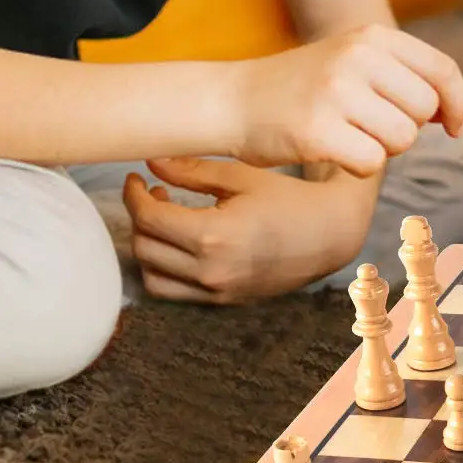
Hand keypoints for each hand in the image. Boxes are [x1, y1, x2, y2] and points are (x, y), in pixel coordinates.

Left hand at [122, 156, 376, 302]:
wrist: (329, 235)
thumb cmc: (289, 199)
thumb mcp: (241, 178)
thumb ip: (192, 172)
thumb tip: (151, 162)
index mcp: (214, 236)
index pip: (149, 218)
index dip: (134, 195)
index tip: (137, 179)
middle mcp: (211, 271)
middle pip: (144, 248)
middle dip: (140, 217)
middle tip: (153, 193)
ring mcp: (217, 291)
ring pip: (153, 278)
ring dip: (149, 248)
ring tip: (165, 221)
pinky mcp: (223, 301)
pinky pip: (176, 293)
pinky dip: (166, 269)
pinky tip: (182, 243)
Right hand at [235, 24, 462, 173]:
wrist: (233, 100)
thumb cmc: (305, 88)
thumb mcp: (354, 60)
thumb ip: (405, 76)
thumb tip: (455, 113)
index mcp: (372, 36)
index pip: (442, 71)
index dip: (458, 103)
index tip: (454, 125)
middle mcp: (357, 57)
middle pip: (425, 110)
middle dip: (408, 128)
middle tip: (372, 126)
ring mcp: (336, 93)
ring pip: (403, 139)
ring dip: (383, 148)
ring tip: (349, 135)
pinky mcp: (318, 131)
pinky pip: (372, 163)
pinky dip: (359, 167)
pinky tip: (334, 152)